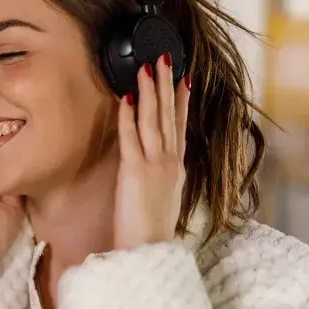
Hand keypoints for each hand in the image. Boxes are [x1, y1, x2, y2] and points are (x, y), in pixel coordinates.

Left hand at [114, 54, 190, 250]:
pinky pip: (130, 136)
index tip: (184, 78)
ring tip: (146, 66)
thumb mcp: (164, 200)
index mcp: (177, 168)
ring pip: (152, 119)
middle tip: (163, 57)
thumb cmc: (153, 232)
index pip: (180, 126)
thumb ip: (163, 180)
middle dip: (166, 84)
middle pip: (168, 115)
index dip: (182, 100)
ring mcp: (154, 164)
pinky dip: (128, 115)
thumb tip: (161, 170)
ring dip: (149, 90)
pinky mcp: (134, 171)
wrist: (150, 251)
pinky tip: (125, 96)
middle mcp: (169, 161)